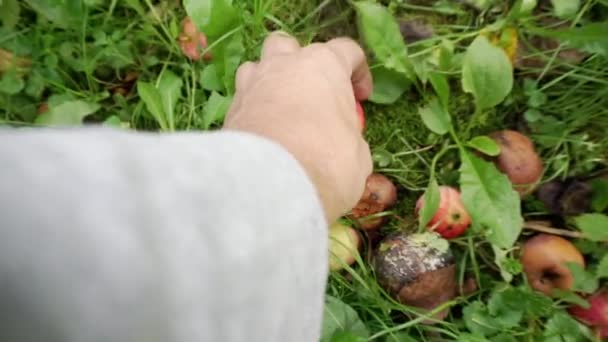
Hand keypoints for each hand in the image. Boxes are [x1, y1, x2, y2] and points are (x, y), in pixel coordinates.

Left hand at [223, 31, 372, 223]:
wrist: (269, 184)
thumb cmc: (326, 162)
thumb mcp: (358, 156)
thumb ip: (350, 138)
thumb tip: (344, 143)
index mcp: (323, 65)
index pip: (346, 50)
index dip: (359, 72)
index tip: (362, 97)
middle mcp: (283, 65)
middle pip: (290, 48)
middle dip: (302, 65)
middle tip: (314, 96)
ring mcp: (251, 85)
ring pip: (259, 67)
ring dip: (271, 83)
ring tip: (283, 111)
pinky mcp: (230, 111)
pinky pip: (244, 101)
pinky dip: (255, 112)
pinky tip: (265, 136)